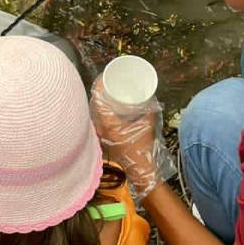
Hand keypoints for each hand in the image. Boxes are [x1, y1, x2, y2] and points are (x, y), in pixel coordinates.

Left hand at [90, 77, 176, 197]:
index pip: (97, 100)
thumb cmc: (143, 148)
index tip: (104, 76)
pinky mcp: (103, 138)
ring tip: (107, 91)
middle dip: (99, 91)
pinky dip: (101, 110)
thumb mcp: (148, 124)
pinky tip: (107, 106)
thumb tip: (149, 96)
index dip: (99, 85)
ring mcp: (100, 135)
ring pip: (95, 112)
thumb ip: (149, 109)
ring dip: (99, 101)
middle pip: (94, 104)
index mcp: (108, 124)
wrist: (140, 168)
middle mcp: (100, 129)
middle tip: (108, 81)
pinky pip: (98, 119)